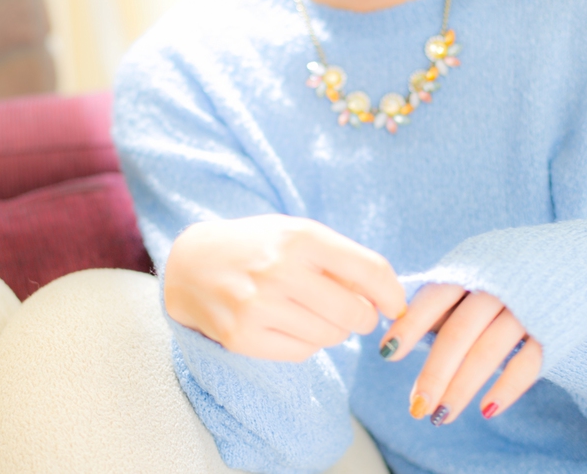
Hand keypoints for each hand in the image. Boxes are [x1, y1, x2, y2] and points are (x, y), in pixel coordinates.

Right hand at [165, 214, 405, 361]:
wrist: (191, 264)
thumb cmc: (257, 246)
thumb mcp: (297, 233)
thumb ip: (339, 259)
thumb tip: (385, 298)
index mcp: (300, 236)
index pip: (369, 270)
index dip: (392, 293)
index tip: (395, 304)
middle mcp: (280, 270)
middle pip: (355, 313)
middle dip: (364, 317)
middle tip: (356, 312)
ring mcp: (259, 307)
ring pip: (331, 337)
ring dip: (335, 329)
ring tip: (313, 311)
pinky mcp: (243, 338)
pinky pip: (303, 353)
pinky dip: (308, 342)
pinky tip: (291, 324)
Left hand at [379, 283, 542, 423]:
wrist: (571, 256)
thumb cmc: (506, 270)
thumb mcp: (473, 268)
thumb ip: (445, 298)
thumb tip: (401, 332)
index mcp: (470, 268)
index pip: (434, 298)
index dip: (409, 324)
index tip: (386, 353)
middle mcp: (496, 286)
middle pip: (458, 332)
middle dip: (434, 372)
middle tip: (415, 407)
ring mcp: (526, 308)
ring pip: (488, 352)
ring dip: (462, 388)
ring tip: (440, 416)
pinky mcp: (553, 329)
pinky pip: (528, 363)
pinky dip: (507, 388)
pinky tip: (487, 410)